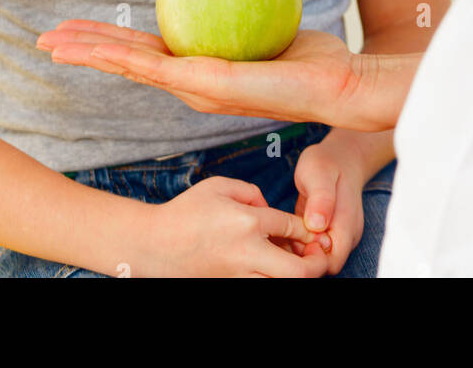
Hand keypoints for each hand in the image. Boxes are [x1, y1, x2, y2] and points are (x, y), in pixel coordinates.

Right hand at [36, 19, 410, 130]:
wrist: (340, 84)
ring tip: (52, 42)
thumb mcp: (270, 25)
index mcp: (202, 70)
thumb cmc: (314, 57)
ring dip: (88, 52)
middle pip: (125, 61)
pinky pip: (152, 64)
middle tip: (44, 37)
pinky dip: (116, 55)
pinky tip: (90, 47)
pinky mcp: (206, 85)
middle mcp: (191, 85)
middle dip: (84, 49)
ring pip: (128, 65)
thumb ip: (244, 8)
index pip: (145, 52)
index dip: (109, 41)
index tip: (79, 29)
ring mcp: (195, 88)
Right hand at [139, 176, 330, 277]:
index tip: (313, 231)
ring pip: (282, 286)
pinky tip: (271, 269)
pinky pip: (262, 287)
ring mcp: (239, 275)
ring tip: (296, 265)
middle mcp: (248, 252)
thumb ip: (251, 192)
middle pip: (299, 271)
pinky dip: (274, 280)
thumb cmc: (186, 211)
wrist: (155, 245)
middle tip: (318, 256)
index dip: (310, 230)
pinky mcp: (230, 287)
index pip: (294, 228)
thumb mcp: (218, 186)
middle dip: (317, 265)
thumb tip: (269, 208)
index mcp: (247, 221)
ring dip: (296, 276)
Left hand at [287, 139, 366, 274]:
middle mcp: (346, 236)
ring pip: (317, 259)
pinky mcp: (327, 233)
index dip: (312, 259)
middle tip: (284, 236)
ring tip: (283, 232)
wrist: (339, 156)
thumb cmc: (327, 163)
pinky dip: (299, 245)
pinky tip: (286, 230)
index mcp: (346, 226)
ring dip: (299, 252)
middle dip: (303, 258)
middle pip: (324, 265)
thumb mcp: (319, 173)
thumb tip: (318, 226)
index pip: (332, 262)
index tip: (294, 239)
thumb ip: (321, 199)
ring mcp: (337, 236)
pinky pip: (313, 249)